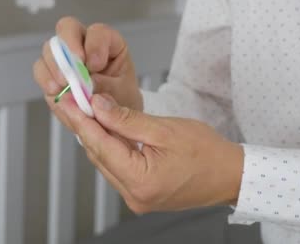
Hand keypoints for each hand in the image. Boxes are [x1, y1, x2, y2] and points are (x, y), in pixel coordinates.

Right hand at [33, 16, 141, 129]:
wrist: (112, 120)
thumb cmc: (121, 100)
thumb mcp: (122, 93)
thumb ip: (106, 86)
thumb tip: (86, 83)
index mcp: (107, 44)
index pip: (98, 32)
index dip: (94, 44)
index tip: (95, 65)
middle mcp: (83, 45)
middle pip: (67, 27)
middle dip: (68, 46)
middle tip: (74, 69)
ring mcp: (65, 58)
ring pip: (50, 47)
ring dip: (55, 66)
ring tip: (65, 85)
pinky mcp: (51, 75)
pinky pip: (40, 69)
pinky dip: (45, 78)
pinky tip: (56, 90)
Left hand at [57, 92, 243, 212]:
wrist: (231, 176)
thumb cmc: (207, 153)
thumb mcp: (164, 129)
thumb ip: (126, 119)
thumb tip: (97, 106)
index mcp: (140, 181)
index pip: (100, 145)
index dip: (81, 120)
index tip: (68, 101)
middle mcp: (133, 195)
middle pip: (98, 155)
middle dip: (86, 126)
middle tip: (74, 101)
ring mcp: (136, 198)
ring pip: (105, 162)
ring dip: (96, 137)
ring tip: (86, 110)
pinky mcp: (140, 194)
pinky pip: (116, 168)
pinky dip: (110, 148)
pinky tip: (105, 129)